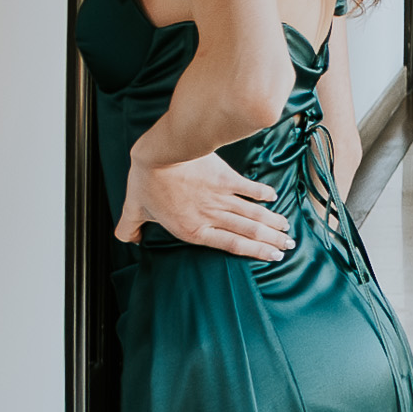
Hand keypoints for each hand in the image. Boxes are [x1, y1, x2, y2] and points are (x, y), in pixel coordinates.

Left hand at [120, 150, 286, 260]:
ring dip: (272, 223)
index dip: (255, 252)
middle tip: (287, 246)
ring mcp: (221, 198)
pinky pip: (248, 188)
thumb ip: (130, 226)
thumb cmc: (146, 181)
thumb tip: (125, 238)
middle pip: (249, 232)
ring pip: (253, 215)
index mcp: (193, 229)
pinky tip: (272, 197)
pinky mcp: (225, 178)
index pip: (231, 245)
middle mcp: (212, 216)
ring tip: (286, 229)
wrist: (160, 155)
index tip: (271, 256)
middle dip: (271, 241)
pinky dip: (262, 193)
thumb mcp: (135, 207)